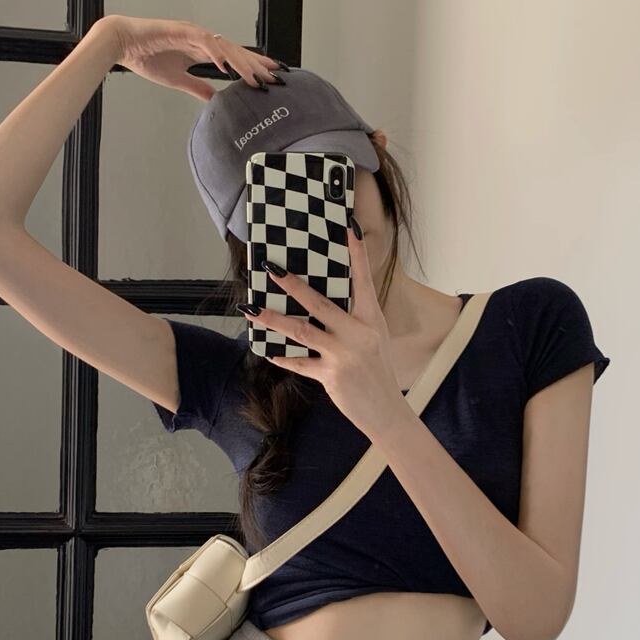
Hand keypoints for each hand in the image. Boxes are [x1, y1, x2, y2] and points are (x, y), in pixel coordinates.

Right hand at [102, 15, 284, 102]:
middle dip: (257, 64)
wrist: (122, 44)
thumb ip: (198, 87)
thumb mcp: (178, 79)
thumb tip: (215, 99)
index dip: (253, 67)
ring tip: (256, 77)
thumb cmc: (146, 58)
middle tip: (276, 77)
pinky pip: (203, 42)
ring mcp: (192, 33)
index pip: (234, 58)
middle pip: (236, 51)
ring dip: (241, 62)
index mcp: (202, 49)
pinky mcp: (180, 31)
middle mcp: (202, 39)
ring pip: (224, 46)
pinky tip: (227, 66)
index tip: (270, 78)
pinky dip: (216, 53)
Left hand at [240, 224, 405, 438]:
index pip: (363, 280)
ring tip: (251, 309)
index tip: (347, 227)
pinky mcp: (331, 376)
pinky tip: (268, 352)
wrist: (387, 412)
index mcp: (371, 320)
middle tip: (271, 269)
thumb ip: (353, 321)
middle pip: (320, 303)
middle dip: (293, 285)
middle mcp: (358, 333)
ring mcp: (343, 355)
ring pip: (301, 332)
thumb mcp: (374, 340)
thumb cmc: (379, 373)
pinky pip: (300, 364)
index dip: (356, 253)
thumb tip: (326, 303)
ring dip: (273, 319)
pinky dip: (283, 358)